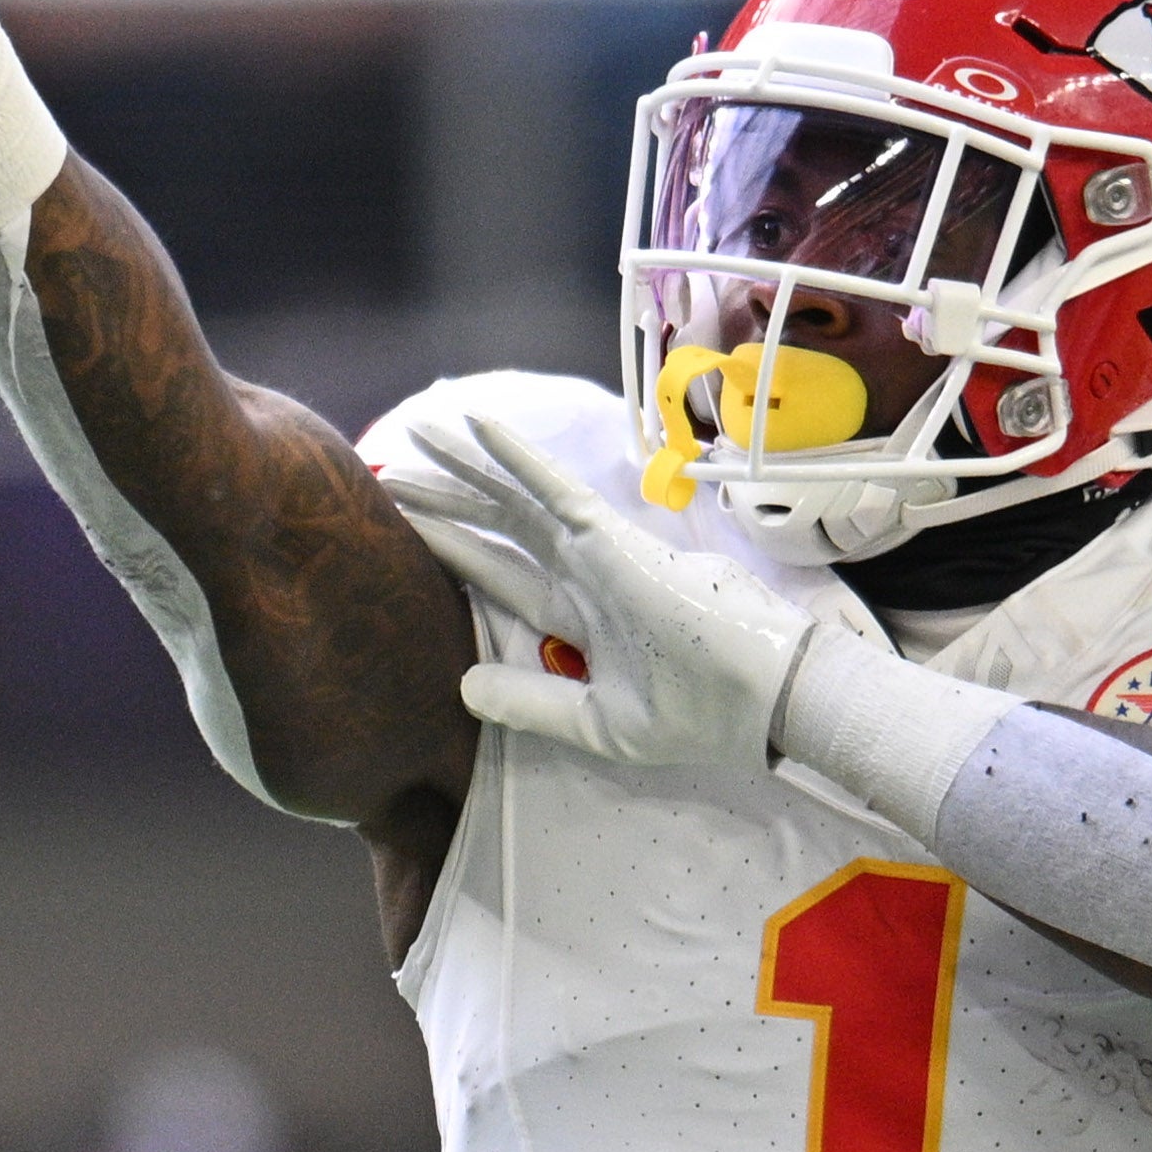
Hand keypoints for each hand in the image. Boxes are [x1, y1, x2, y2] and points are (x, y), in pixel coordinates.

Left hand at [384, 411, 814, 771]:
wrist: (763, 703)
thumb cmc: (699, 715)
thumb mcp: (597, 723)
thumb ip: (532, 702)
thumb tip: (461, 684)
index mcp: (581, 620)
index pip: (502, 579)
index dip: (454, 553)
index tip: (403, 535)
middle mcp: (582, 576)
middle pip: (498, 529)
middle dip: (445, 503)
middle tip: (388, 475)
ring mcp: (596, 552)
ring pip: (513, 500)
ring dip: (464, 470)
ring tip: (414, 438)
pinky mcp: (611, 539)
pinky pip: (551, 488)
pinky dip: (514, 457)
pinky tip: (474, 428)